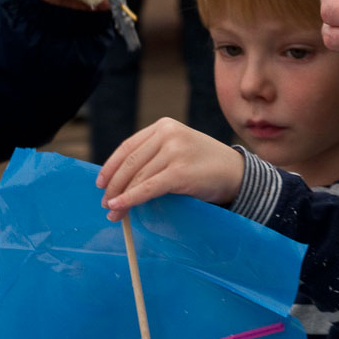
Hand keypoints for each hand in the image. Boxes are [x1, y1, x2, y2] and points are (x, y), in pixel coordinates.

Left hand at [96, 117, 244, 218]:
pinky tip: (119, 208)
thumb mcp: (179, 149)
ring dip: (120, 197)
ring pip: (137, 177)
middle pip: (130, 163)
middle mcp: (168, 134)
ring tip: (113, 213)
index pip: (128, 147)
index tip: (101, 183)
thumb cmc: (206, 166)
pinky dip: (130, 199)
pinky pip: (148, 188)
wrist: (237, 173)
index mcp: (164, 126)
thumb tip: (121, 179)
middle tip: (105, 203)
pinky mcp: (180, 172)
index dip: (110, 166)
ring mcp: (174, 151)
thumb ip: (155, 155)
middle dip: (114, 185)